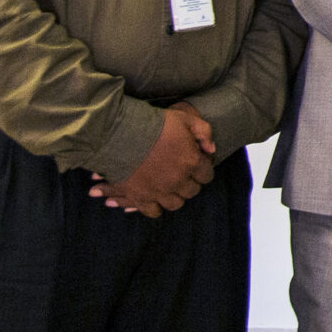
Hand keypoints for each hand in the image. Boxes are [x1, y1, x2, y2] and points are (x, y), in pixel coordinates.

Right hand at [93, 103, 215, 216]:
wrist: (121, 134)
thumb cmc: (154, 124)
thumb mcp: (185, 119)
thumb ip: (203, 132)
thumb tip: (211, 149)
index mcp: (191, 162)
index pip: (207, 176)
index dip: (202, 170)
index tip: (196, 165)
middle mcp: (178, 180)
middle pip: (192, 191)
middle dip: (189, 183)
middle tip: (182, 174)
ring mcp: (159, 191)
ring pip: (175, 204)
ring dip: (175, 196)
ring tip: (169, 187)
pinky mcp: (140, 197)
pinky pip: (153, 212)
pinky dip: (155, 208)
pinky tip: (155, 199)